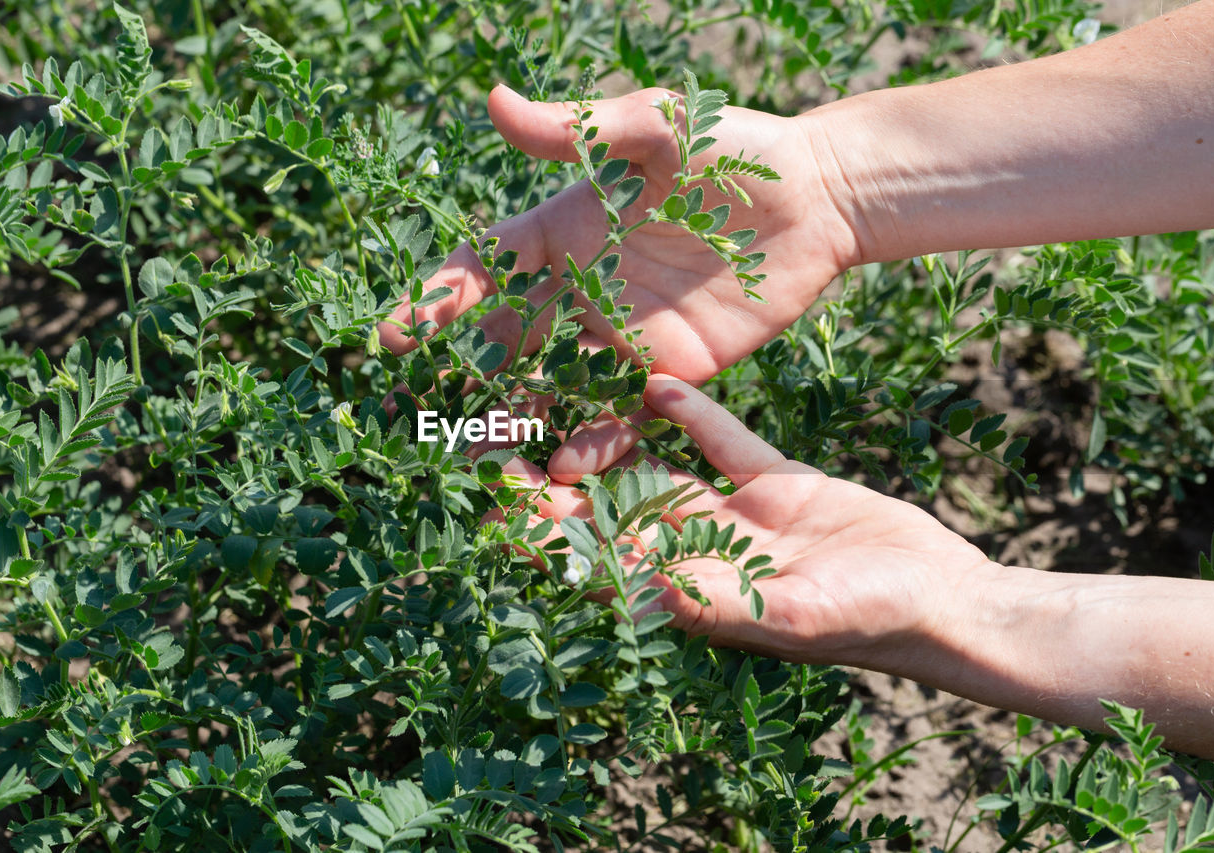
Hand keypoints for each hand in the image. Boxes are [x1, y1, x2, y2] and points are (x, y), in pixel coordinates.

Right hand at [381, 85, 861, 477]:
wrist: (818, 198)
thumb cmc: (733, 147)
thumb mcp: (652, 127)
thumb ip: (575, 129)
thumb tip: (494, 100)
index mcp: (564, 230)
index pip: (484, 268)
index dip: (437, 299)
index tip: (395, 332)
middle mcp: (581, 287)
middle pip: (507, 339)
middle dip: (460, 377)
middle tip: (416, 418)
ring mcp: (620, 334)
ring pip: (553, 384)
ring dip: (515, 419)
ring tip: (479, 458)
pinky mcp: (667, 369)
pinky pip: (620, 410)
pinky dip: (592, 438)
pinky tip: (565, 465)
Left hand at [503, 375, 995, 668]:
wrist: (946, 597)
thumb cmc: (875, 622)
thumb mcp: (799, 613)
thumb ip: (729, 602)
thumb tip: (652, 589)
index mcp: (697, 595)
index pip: (608, 567)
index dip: (555, 542)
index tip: (504, 510)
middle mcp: (705, 555)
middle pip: (617, 519)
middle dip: (563, 492)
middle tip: (504, 449)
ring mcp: (738, 518)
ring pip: (660, 478)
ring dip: (613, 451)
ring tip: (560, 413)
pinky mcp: (777, 483)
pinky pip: (724, 445)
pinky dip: (693, 418)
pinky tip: (656, 384)